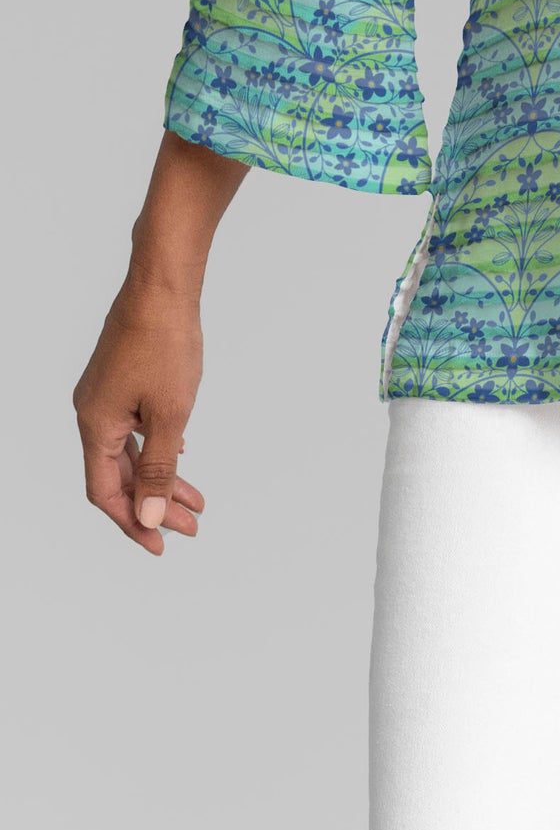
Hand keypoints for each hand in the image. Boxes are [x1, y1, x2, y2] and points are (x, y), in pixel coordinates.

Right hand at [73, 283, 207, 555]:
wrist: (164, 284)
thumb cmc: (166, 343)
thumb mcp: (170, 414)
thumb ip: (159, 469)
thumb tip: (148, 516)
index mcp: (95, 426)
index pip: (107, 492)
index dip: (132, 522)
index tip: (162, 545)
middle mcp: (92, 413)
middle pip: (121, 475)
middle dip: (156, 504)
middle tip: (192, 526)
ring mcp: (105, 395)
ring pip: (131, 451)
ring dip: (162, 477)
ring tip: (196, 501)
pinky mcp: (121, 379)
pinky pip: (134, 427)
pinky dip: (157, 448)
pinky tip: (180, 455)